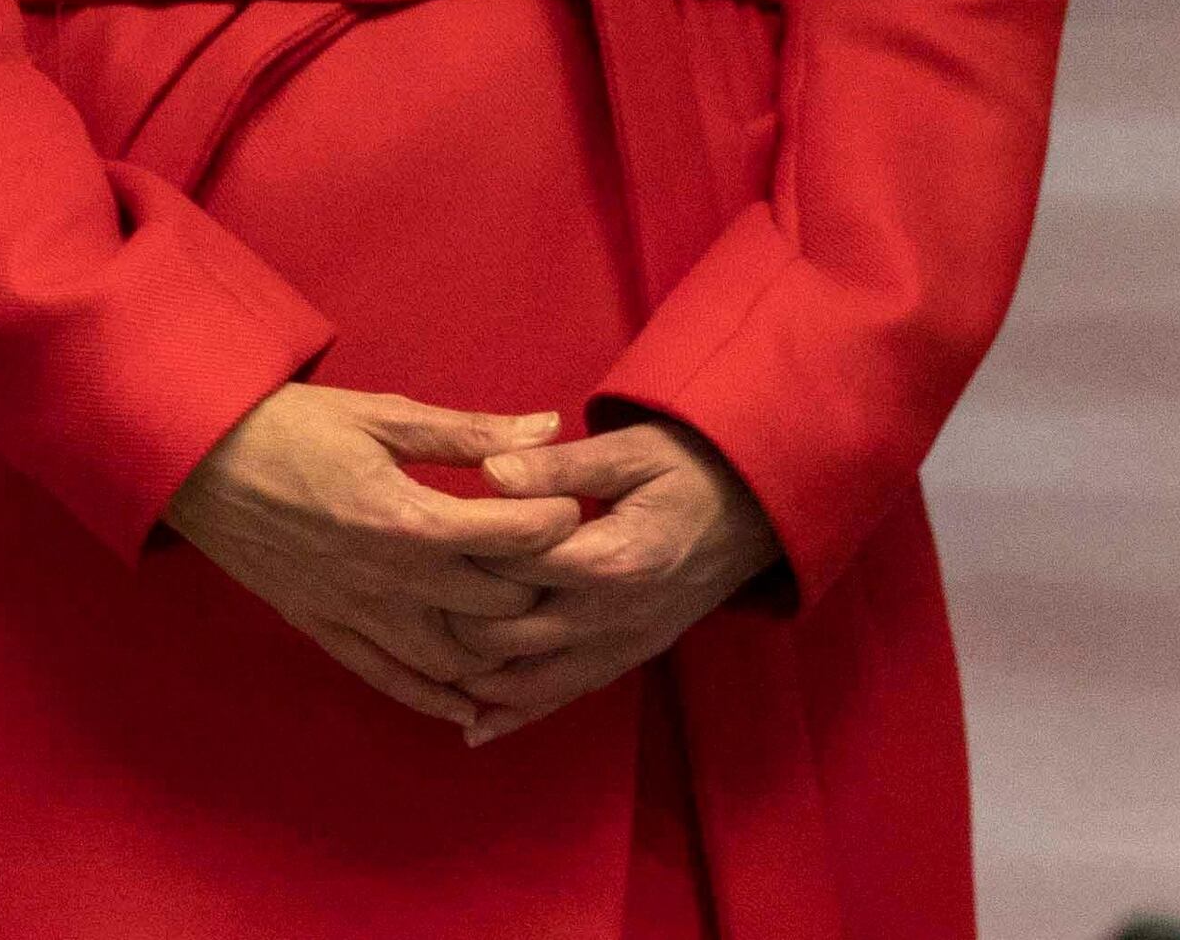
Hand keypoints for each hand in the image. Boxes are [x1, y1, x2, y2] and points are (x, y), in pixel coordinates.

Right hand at [164, 384, 582, 730]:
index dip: (556, 524)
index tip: (576, 506)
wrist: (198, 462)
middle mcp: (386, 580)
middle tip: (563, 566)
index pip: (511, 538)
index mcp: (406, 519)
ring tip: (530, 627)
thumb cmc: (292, 428)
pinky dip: (433, 697)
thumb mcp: (384, 415)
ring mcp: (354, 613)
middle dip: (539, 586)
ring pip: (450, 658)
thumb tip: (548, 428)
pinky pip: (388, 680)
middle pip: (494, 606)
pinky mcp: (324, 630)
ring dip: (496, 649)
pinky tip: (469, 706)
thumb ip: (469, 432)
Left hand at [445, 416, 789, 744]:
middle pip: (505, 638)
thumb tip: (487, 470)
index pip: (510, 571)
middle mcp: (612, 616)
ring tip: (425, 655)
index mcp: (610, 559)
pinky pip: (563, 698)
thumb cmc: (695, 466)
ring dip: (473, 676)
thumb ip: (558, 467)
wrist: (764, 505)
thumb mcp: (631, 451)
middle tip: (416, 590)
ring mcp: (621, 646)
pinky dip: (516, 716)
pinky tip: (473, 727)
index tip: (426, 536)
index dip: (461, 556)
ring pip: (526, 684)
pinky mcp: (629, 659)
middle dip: (454, 619)